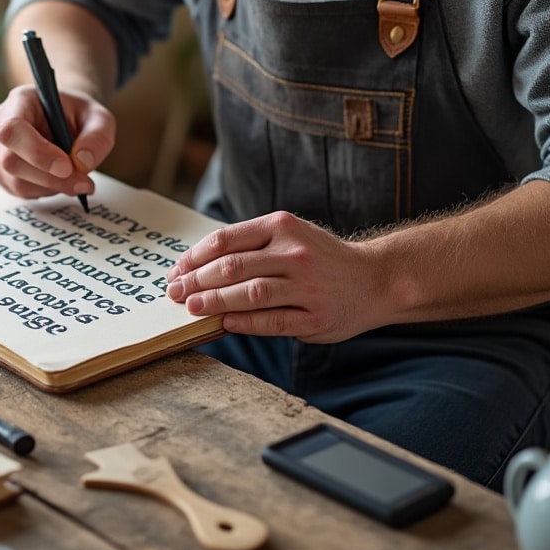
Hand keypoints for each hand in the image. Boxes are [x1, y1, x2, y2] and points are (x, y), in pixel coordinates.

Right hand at [0, 84, 115, 199]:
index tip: (67, 166)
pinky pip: (20, 192)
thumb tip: (82, 162)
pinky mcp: (1, 173)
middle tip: (84, 182)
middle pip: (12, 162)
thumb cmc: (79, 115)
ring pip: (16, 182)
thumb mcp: (100, 118)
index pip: (12, 129)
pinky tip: (61, 180)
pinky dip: (46, 191)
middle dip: (51, 178)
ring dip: (52, 187)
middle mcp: (0, 125)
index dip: (37, 152)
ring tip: (77, 179)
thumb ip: (98, 136)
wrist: (68, 121)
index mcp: (20, 101)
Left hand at [164, 211, 382, 342]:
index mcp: (282, 226)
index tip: (176, 271)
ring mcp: (307, 286)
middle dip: (196, 281)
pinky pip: (272, 321)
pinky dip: (243, 323)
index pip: (226, 240)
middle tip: (175, 293)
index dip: (194, 257)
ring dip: (214, 302)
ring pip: (250, 293)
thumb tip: (196, 268)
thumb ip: (251, 247)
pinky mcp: (315, 317)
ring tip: (191, 309)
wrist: (375, 279)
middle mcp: (294, 253)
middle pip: (232, 267)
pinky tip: (224, 323)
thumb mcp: (289, 236)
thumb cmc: (319, 259)